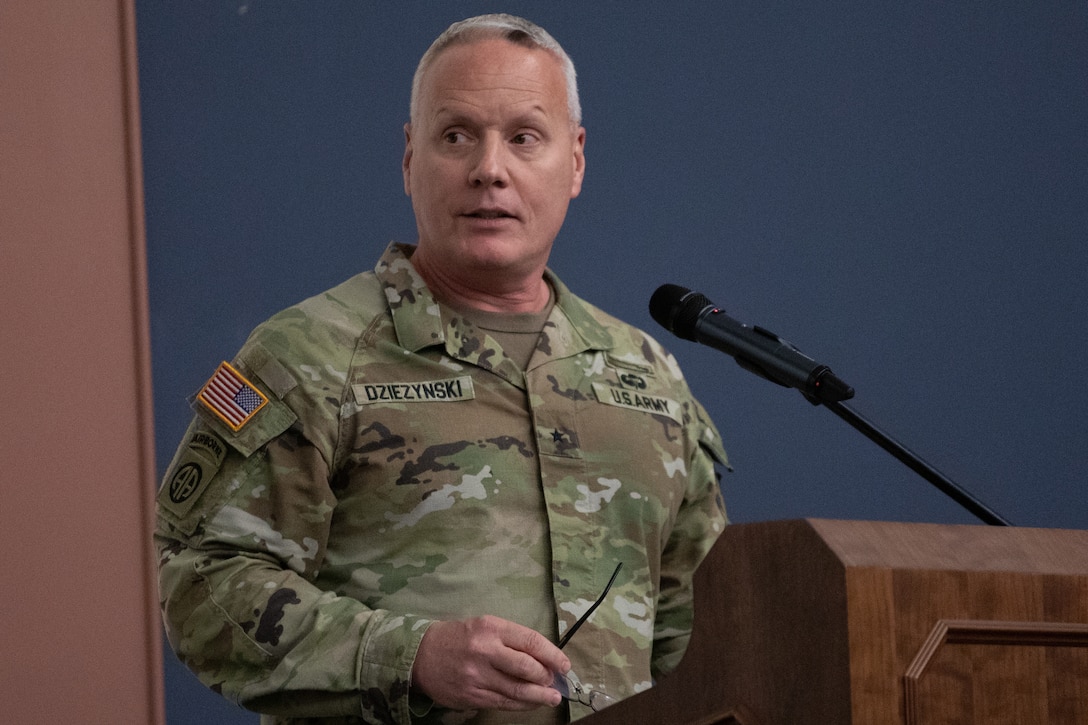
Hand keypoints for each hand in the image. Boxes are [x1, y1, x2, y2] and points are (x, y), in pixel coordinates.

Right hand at [412, 615, 570, 711]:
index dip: (552, 655)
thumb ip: (511, 640)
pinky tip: (532, 703)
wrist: (421, 655)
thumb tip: (543, 658)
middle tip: (556, 682)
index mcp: (490, 628)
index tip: (564, 665)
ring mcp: (477, 676)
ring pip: (517, 690)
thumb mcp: (484, 626)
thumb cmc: (459, 638)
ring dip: (540, 696)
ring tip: (552, 698)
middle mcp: (485, 651)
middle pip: (527, 667)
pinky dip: (522, 704)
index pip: (530, 641)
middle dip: (547, 677)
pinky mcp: (472, 696)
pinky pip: (504, 703)